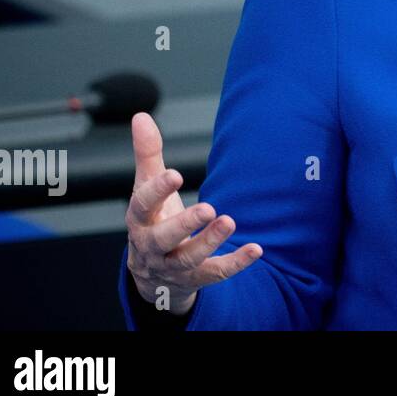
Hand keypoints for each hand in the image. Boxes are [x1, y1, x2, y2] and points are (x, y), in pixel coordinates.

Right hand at [125, 112, 261, 314]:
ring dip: (210, 242)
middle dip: (184, 224)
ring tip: (230, 221)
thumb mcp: (146, 188)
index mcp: (139, 219)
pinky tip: (256, 249)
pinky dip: (236, 263)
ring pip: (188, 259)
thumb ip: (147, 154)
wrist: (151, 275)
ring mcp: (172, 266)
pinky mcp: (195, 279)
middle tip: (209, 208)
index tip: (176, 175)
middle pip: (162, 238)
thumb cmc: (152, 221)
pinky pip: (214, 274)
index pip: (142, 205)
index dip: (157, 191)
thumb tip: (141, 116)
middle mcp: (152, 246)